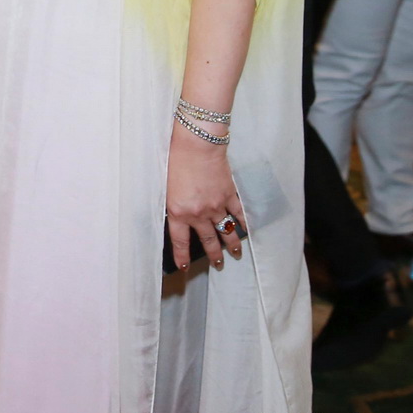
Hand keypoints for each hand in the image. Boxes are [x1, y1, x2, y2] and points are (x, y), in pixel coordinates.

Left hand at [165, 127, 245, 270]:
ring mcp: (216, 205)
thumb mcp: (165, 187)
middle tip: (218, 265)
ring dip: (232, 243)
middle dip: (214, 255)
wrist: (196, 145)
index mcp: (178, 212)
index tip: (185, 268)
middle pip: (208, 240)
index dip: (182, 257)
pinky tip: (247, 229)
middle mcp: (198, 213)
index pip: (180, 241)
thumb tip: (177, 216)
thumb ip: (173, 204)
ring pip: (226, 230)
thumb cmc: (175, 160)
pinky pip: (238, 213)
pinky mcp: (229, 194)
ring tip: (236, 253)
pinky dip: (243, 222)